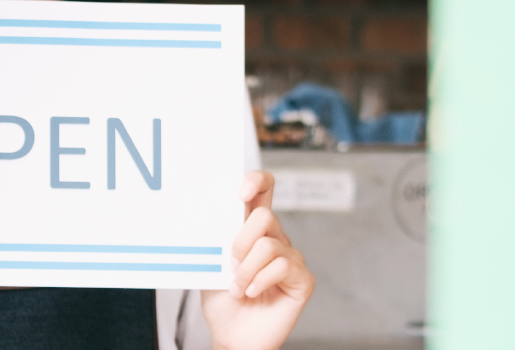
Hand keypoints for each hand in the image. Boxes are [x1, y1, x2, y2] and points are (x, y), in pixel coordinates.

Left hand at [201, 171, 314, 349]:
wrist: (231, 335)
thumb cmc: (222, 301)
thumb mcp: (212, 263)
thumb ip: (219, 238)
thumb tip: (213, 212)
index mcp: (252, 229)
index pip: (263, 190)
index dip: (256, 181)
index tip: (240, 192)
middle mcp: (275, 239)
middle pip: (264, 216)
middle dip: (240, 242)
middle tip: (231, 265)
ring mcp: (291, 258)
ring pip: (268, 245)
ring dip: (246, 270)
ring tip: (238, 287)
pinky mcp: (302, 279)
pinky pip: (282, 266)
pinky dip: (260, 281)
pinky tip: (251, 292)